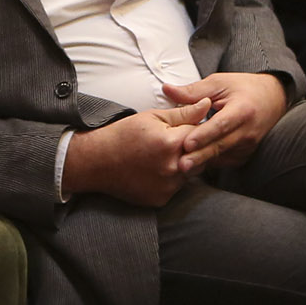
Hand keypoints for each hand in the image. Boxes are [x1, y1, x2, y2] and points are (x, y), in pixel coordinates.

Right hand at [60, 100, 213, 205]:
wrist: (97, 162)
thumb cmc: (123, 135)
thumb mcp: (152, 117)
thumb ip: (183, 113)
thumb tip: (208, 105)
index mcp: (171, 143)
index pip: (200, 133)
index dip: (191, 128)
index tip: (179, 127)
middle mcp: (173, 168)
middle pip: (200, 156)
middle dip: (191, 148)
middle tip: (171, 143)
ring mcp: (167, 187)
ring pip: (190, 173)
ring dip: (183, 164)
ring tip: (161, 156)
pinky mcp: (161, 199)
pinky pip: (176, 187)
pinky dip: (171, 179)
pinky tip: (154, 170)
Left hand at [160, 71, 286, 168]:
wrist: (271, 99)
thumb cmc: (243, 88)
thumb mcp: (219, 83)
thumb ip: (193, 91)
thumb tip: (167, 90)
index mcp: (242, 110)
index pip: (221, 125)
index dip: (204, 135)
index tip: (187, 143)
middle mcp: (247, 131)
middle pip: (220, 146)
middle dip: (199, 156)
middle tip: (181, 165)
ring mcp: (248, 146)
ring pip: (221, 157)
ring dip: (202, 162)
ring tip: (182, 168)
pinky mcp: (244, 155)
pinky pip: (224, 161)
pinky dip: (209, 163)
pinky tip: (193, 165)